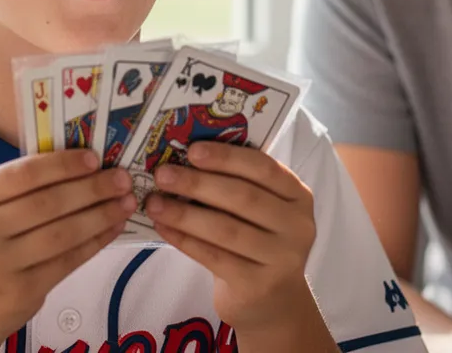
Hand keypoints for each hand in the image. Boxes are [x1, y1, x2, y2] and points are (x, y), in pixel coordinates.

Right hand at [0, 150, 135, 349]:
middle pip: (48, 203)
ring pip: (63, 233)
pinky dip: (95, 242)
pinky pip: (68, 260)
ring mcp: (0, 265)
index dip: (63, 165)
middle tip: (122, 179)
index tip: (95, 158)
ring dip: (101, 215)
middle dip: (92, 188)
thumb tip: (81, 165)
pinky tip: (112, 228)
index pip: (23, 174)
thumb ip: (19, 191)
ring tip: (125, 202)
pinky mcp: (22, 291)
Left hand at [146, 142, 319, 337]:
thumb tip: (183, 157)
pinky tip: (162, 227)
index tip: (192, 150)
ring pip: (225, 229)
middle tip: (162, 174)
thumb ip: (236, 183)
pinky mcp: (258, 285)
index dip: (226, 157)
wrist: (273, 301)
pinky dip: (184, 240)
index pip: (263, 168)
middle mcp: (297, 226)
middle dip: (197, 183)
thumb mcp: (260, 210)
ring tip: (153, 202)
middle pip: (242, 197)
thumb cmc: (257, 241)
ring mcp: (281, 258)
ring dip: (184, 213)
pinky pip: (214, 256)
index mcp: (298, 196)